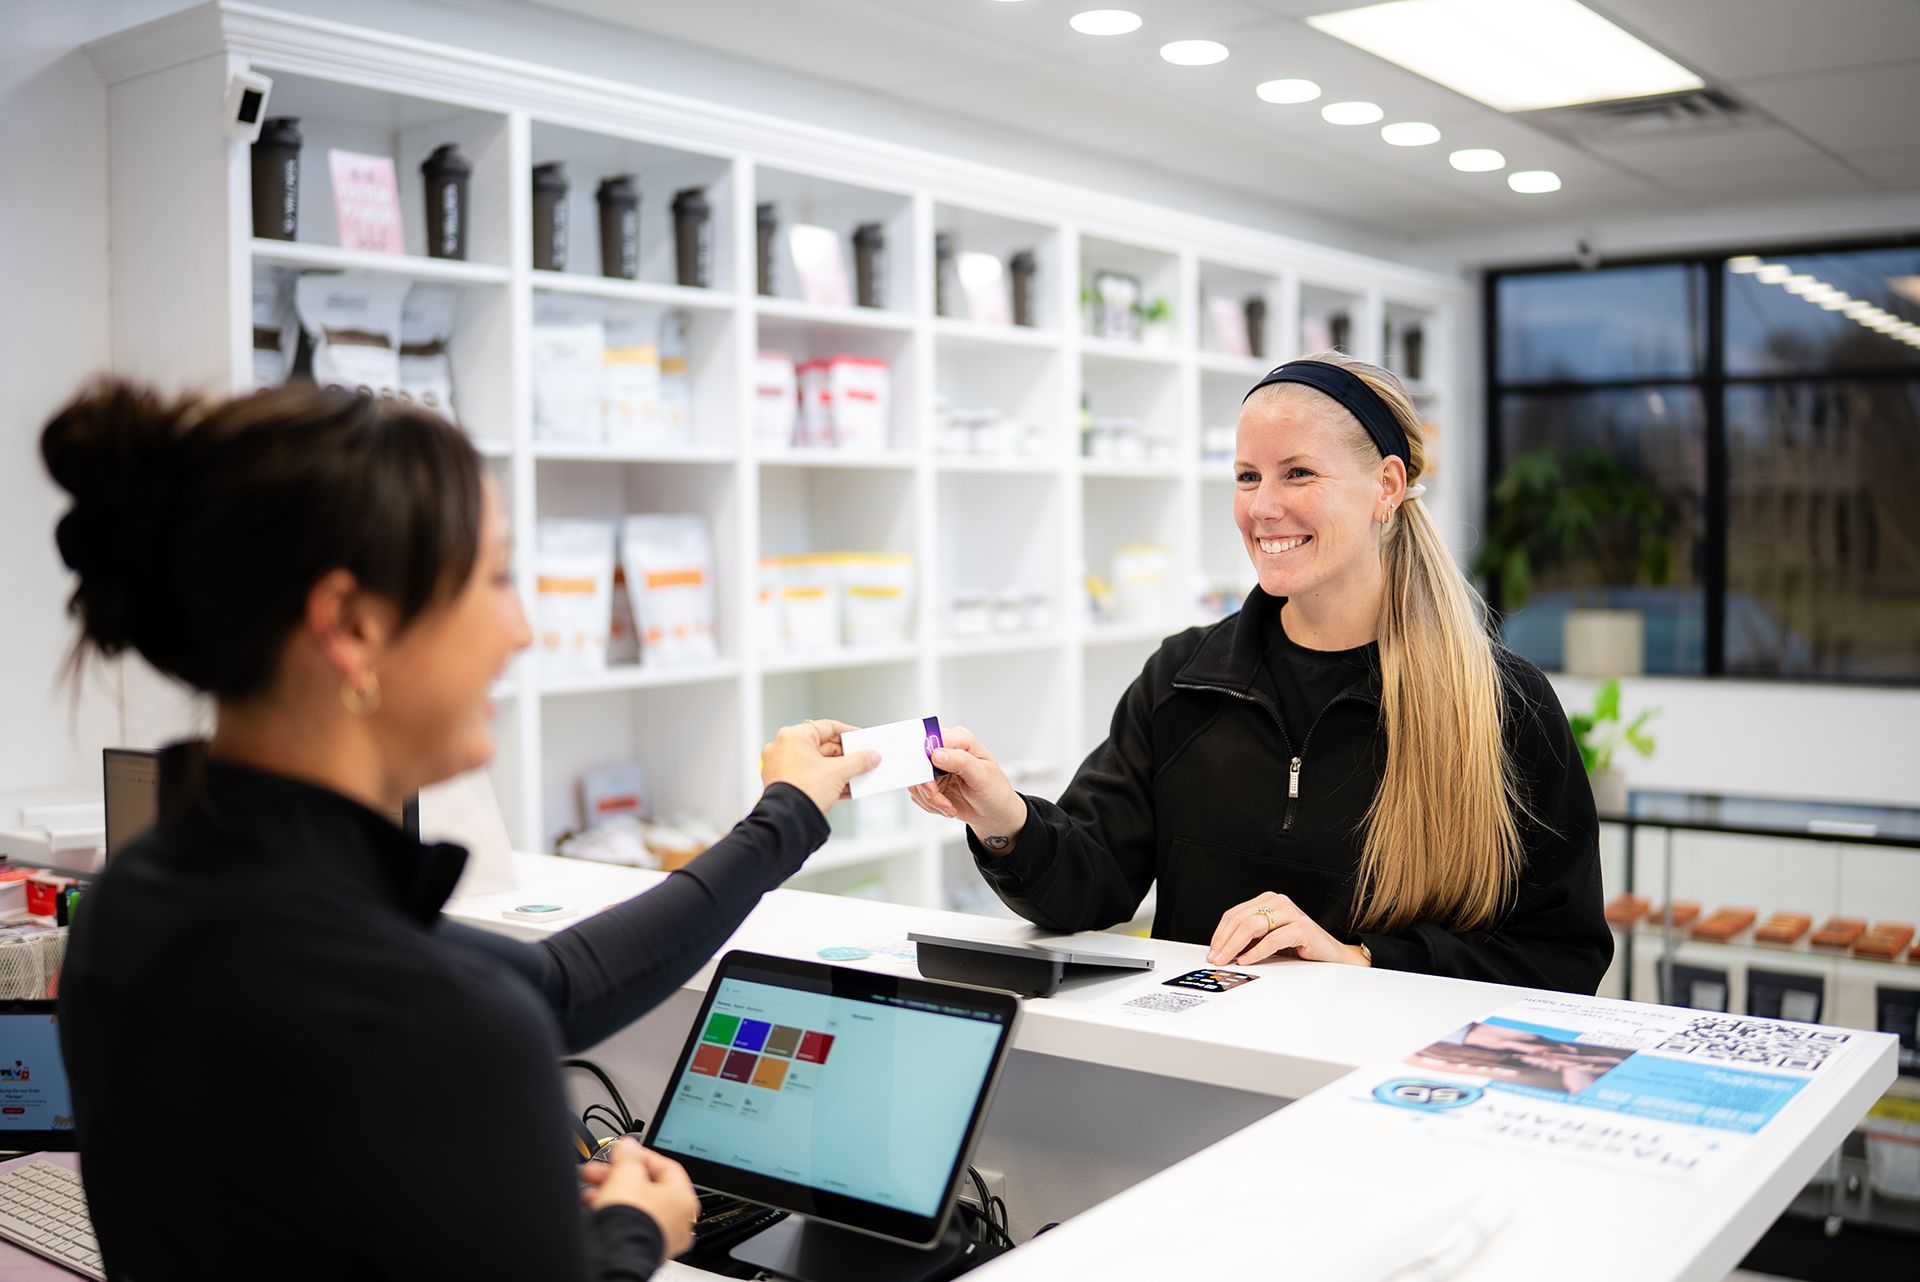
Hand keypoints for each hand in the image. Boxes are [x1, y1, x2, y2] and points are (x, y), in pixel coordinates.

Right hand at [579, 1138, 699, 1257]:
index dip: (639, 1156)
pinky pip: (632, 1223)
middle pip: (647, 1187)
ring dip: (612, 1193)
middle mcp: (679, 1219)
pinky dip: (616, 1213)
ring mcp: (664, 1237)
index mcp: (684, 1197)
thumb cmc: (630, 1220)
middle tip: (598, 1171)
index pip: (665, 1167)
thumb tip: (628, 1147)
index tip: (621, 1153)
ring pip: (637, 1206)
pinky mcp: (646, 1249)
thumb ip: (628, 1156)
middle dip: (618, 1176)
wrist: (616, 1256)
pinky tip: (595, 1207)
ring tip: (590, 1190)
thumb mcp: (626, 1175)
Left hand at [761, 719, 879, 814]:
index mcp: (793, 736)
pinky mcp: (783, 783)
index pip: (826, 727)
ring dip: (838, 770)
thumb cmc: (803, 790)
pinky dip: (827, 780)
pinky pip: (810, 776)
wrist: (788, 820)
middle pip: (823, 746)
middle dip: (845, 756)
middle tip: (863, 760)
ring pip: (817, 763)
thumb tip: (871, 757)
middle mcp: (784, 748)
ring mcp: (781, 766)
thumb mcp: (838, 772)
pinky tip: (845, 789)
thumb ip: (859, 761)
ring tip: (856, 776)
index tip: (861, 738)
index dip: (848, 733)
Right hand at [906, 724, 1026, 850]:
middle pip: (919, 762)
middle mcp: (945, 750)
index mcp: (960, 739)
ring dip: (931, 799)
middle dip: (927, 786)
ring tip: (949, 805)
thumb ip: (960, 761)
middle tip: (940, 799)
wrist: (992, 811)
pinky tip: (946, 806)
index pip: (932, 739)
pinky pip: (917, 793)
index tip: (929, 779)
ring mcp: (935, 767)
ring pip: (916, 781)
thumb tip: (936, 754)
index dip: (925, 758)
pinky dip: (930, 804)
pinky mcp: (929, 782)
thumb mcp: (982, 775)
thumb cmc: (994, 790)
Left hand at [1205, 893, 1370, 967]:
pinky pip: (1272, 939)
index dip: (1220, 933)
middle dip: (1224, 941)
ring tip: (1227, 960)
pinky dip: (1256, 952)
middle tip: (1216, 958)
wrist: (1330, 955)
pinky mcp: (1302, 927)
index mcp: (1268, 901)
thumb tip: (1221, 950)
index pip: (1234, 914)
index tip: (1212, 951)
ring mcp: (1291, 912)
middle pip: (1240, 919)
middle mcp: (1278, 902)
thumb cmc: (1299, 946)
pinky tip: (1246, 960)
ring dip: (1235, 946)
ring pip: (1252, 926)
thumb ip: (1249, 938)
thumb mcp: (1267, 939)